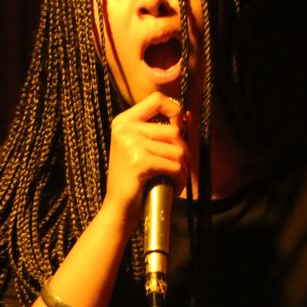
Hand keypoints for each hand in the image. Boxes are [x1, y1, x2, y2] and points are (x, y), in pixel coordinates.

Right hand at [104, 91, 188, 228]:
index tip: (179, 127)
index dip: (174, 110)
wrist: (118, 207)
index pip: (156, 99)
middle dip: (183, 152)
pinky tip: (173, 186)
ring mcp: (131, 144)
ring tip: (175, 179)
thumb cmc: (134, 179)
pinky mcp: (140, 162)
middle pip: (174, 130)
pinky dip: (179, 179)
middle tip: (178, 167)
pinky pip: (174, 165)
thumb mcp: (142, 148)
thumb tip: (188, 115)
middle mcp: (125, 129)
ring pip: (177, 150)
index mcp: (123, 121)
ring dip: (183, 168)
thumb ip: (161, 130)